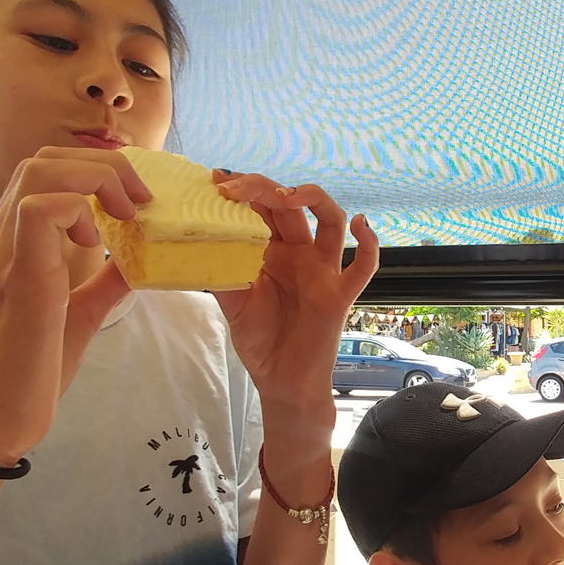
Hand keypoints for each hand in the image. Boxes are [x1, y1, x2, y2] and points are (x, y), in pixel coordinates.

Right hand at [0, 147, 148, 467]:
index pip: (44, 172)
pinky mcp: (16, 278)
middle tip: (138, 202)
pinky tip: (96, 245)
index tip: (132, 203)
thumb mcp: (76, 316)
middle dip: (104, 166)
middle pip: (45, 159)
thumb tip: (137, 261)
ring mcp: (2, 254)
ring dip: (95, 181)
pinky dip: (78, 212)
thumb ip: (102, 283)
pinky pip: (38, 211)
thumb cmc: (27, 373)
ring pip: (41, 172)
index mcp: (11, 244)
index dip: (95, 171)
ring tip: (122, 216)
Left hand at [208, 173, 379, 412]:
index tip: (217, 181)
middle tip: (235, 186)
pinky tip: (362, 225)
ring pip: (331, 221)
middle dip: (265, 189)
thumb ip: (219, 272)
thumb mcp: (231, 302)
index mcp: (273, 250)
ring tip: (288, 196)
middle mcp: (300, 253)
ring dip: (314, 200)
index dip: (244, 190)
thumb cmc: (260, 341)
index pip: (262, 208)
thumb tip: (193, 242)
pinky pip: (362, 267)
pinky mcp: (339, 295)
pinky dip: (369, 244)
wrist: (282, 383)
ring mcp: (322, 271)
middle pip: (291, 205)